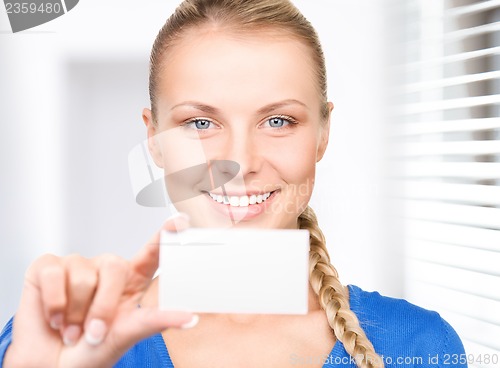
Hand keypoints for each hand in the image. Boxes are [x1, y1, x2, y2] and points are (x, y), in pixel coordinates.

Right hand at [4, 213, 194, 367]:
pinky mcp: (48, 268)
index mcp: (131, 282)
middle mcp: (106, 269)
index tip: (182, 221)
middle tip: (93, 333)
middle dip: (102, 307)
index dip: (165, 234)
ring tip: (71, 328)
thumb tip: (190, 317)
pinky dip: (52, 304)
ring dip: (74, 313)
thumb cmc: (90, 353)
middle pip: (115, 266)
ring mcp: (77, 265)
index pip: (151, 252)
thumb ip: (156, 321)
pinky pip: (53, 274)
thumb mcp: (127, 335)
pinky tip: (53, 317)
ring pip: (82, 275)